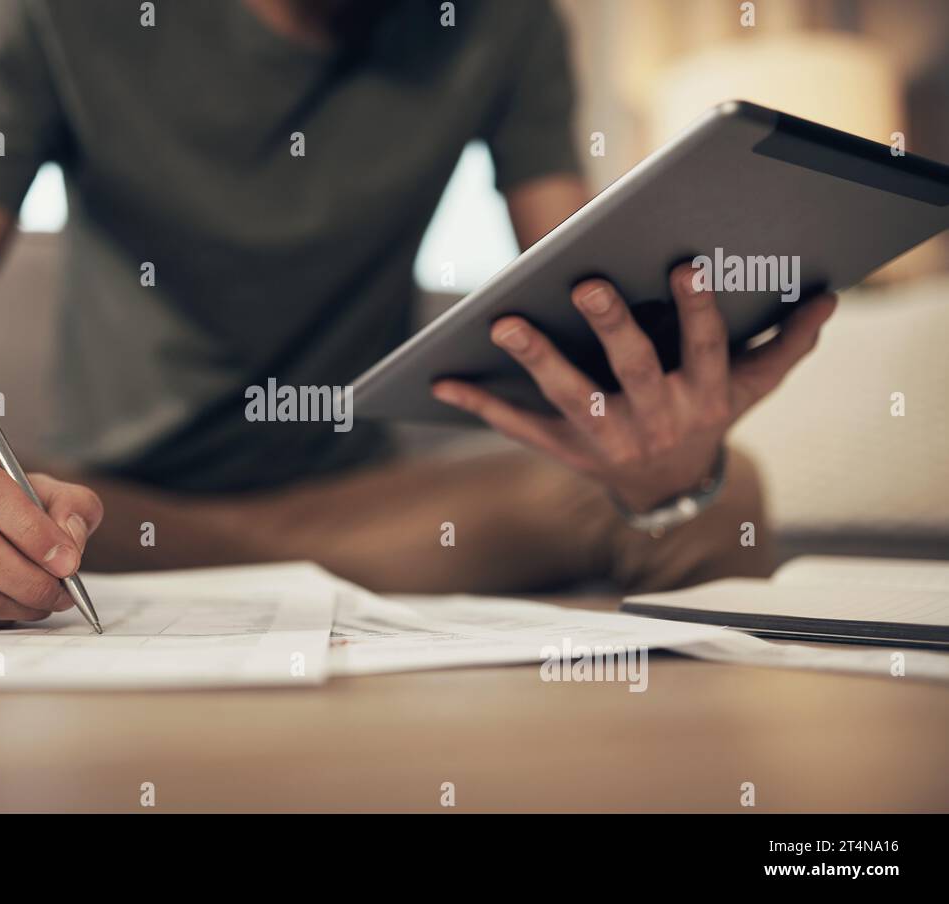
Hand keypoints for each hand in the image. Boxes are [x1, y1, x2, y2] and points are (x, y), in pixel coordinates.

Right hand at [0, 429, 103, 626]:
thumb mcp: (41, 484)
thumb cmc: (1, 496)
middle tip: (62, 590)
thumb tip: (70, 544)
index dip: (30, 528)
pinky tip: (12, 602)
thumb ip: (71, 505)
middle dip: (28, 577)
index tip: (67, 559)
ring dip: (19, 604)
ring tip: (46, 598)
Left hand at [432, 264, 836, 511]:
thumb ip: (787, 344)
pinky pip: (518, 427)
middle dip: (612, 328)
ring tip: (504, 322)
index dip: (697, 310)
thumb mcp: (753, 387)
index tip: (684, 263)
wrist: (669, 490)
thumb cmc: (708, 416)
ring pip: (571, 397)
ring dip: (537, 360)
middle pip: (634, 371)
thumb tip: (827, 297)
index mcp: (703, 396)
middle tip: (586, 282)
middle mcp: (656, 419)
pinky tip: (442, 376)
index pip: (705, 349)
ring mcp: (606, 439)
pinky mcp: (564, 450)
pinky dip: (479, 404)